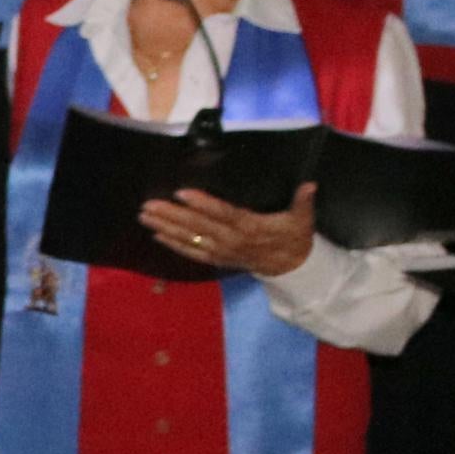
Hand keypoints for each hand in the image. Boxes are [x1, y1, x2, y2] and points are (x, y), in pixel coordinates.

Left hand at [145, 180, 316, 279]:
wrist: (291, 267)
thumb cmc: (294, 237)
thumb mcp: (303, 220)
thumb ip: (303, 202)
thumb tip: (309, 185)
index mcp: (250, 227)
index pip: (223, 214)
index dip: (203, 204)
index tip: (182, 193)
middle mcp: (232, 240)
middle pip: (199, 226)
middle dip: (172, 215)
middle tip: (149, 205)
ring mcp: (222, 251)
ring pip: (191, 239)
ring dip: (166, 228)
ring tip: (145, 216)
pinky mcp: (217, 259)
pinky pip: (192, 253)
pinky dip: (174, 244)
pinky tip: (156, 235)